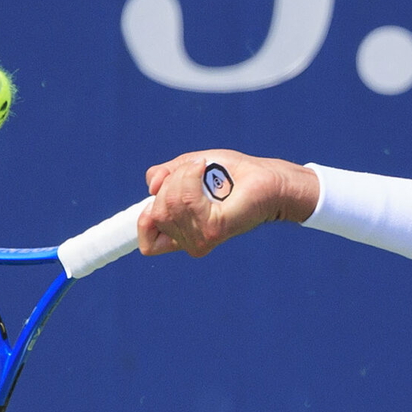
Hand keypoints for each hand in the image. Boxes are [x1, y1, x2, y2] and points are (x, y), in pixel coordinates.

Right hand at [138, 150, 318, 257]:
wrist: (266, 178)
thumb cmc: (232, 173)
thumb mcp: (187, 168)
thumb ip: (164, 176)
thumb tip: (152, 189)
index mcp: (182, 234)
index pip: (148, 243)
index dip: (145, 219)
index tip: (159, 196)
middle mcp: (190, 242)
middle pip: (155, 213)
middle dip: (169, 183)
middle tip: (195, 170)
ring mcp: (202, 239)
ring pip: (168, 204)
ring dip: (182, 176)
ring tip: (203, 168)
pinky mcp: (214, 230)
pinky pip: (185, 200)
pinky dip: (190, 176)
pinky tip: (204, 168)